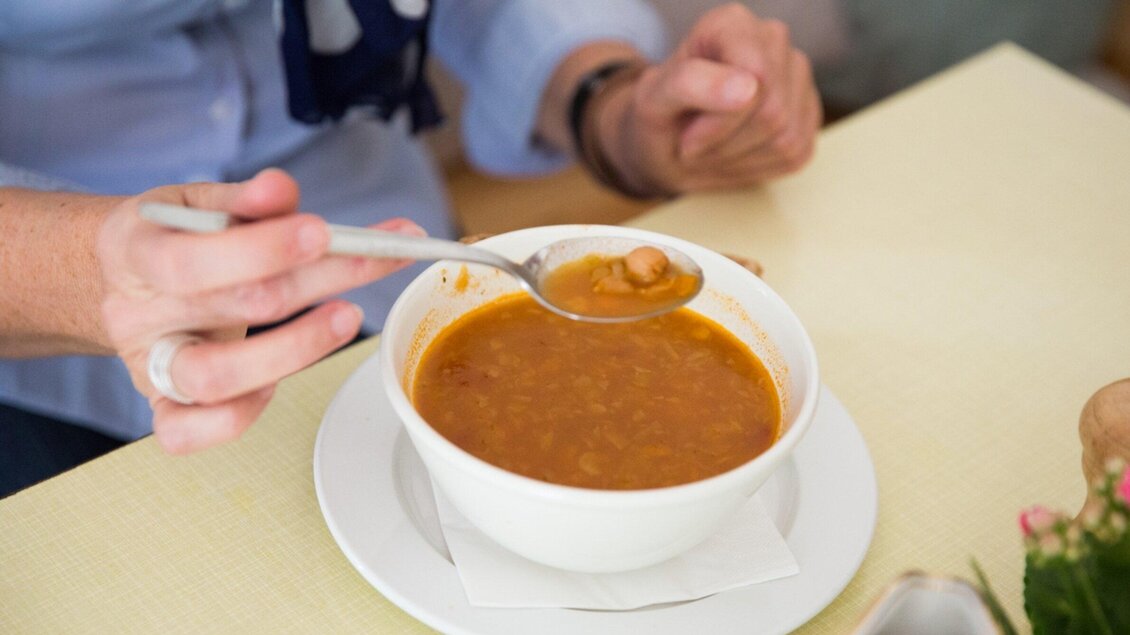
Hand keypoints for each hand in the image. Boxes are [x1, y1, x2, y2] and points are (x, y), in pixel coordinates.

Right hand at [97, 169, 420, 453]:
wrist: (125, 280)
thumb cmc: (175, 238)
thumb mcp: (200, 203)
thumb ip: (245, 201)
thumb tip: (280, 189)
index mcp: (134, 250)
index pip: (190, 260)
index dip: (261, 250)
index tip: (323, 233)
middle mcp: (136, 314)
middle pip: (230, 308)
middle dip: (317, 280)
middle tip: (377, 257)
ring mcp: (147, 367)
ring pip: (213, 380)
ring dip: (295, 349)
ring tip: (348, 316)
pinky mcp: (162, 407)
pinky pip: (189, 432)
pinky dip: (242, 414)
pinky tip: (283, 380)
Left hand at [598, 3, 821, 194]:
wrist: (670, 144)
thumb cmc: (661, 117)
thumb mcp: (653, 102)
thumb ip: (690, 84)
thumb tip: (748, 87)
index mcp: (732, 24)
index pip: (754, 78)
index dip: (720, 122)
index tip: (688, 136)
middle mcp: (773, 40)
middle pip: (772, 112)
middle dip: (727, 144)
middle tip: (697, 146)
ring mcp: (797, 76)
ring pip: (786, 138)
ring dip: (740, 159)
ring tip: (714, 148)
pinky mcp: (809, 114)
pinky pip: (796, 153)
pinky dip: (759, 167)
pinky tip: (736, 154)